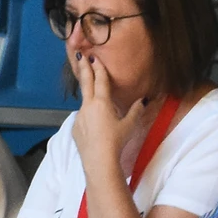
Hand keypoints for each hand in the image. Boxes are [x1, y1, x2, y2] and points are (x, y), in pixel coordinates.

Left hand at [68, 51, 140, 170]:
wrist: (99, 161)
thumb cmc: (116, 142)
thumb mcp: (130, 125)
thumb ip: (136, 111)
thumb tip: (142, 101)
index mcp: (102, 102)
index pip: (100, 80)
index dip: (98, 68)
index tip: (94, 57)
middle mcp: (88, 106)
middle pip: (86, 83)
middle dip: (84, 68)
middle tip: (80, 56)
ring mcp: (79, 117)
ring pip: (84, 102)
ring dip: (87, 94)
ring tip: (90, 91)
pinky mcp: (75, 128)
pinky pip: (82, 117)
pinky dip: (87, 115)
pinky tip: (92, 123)